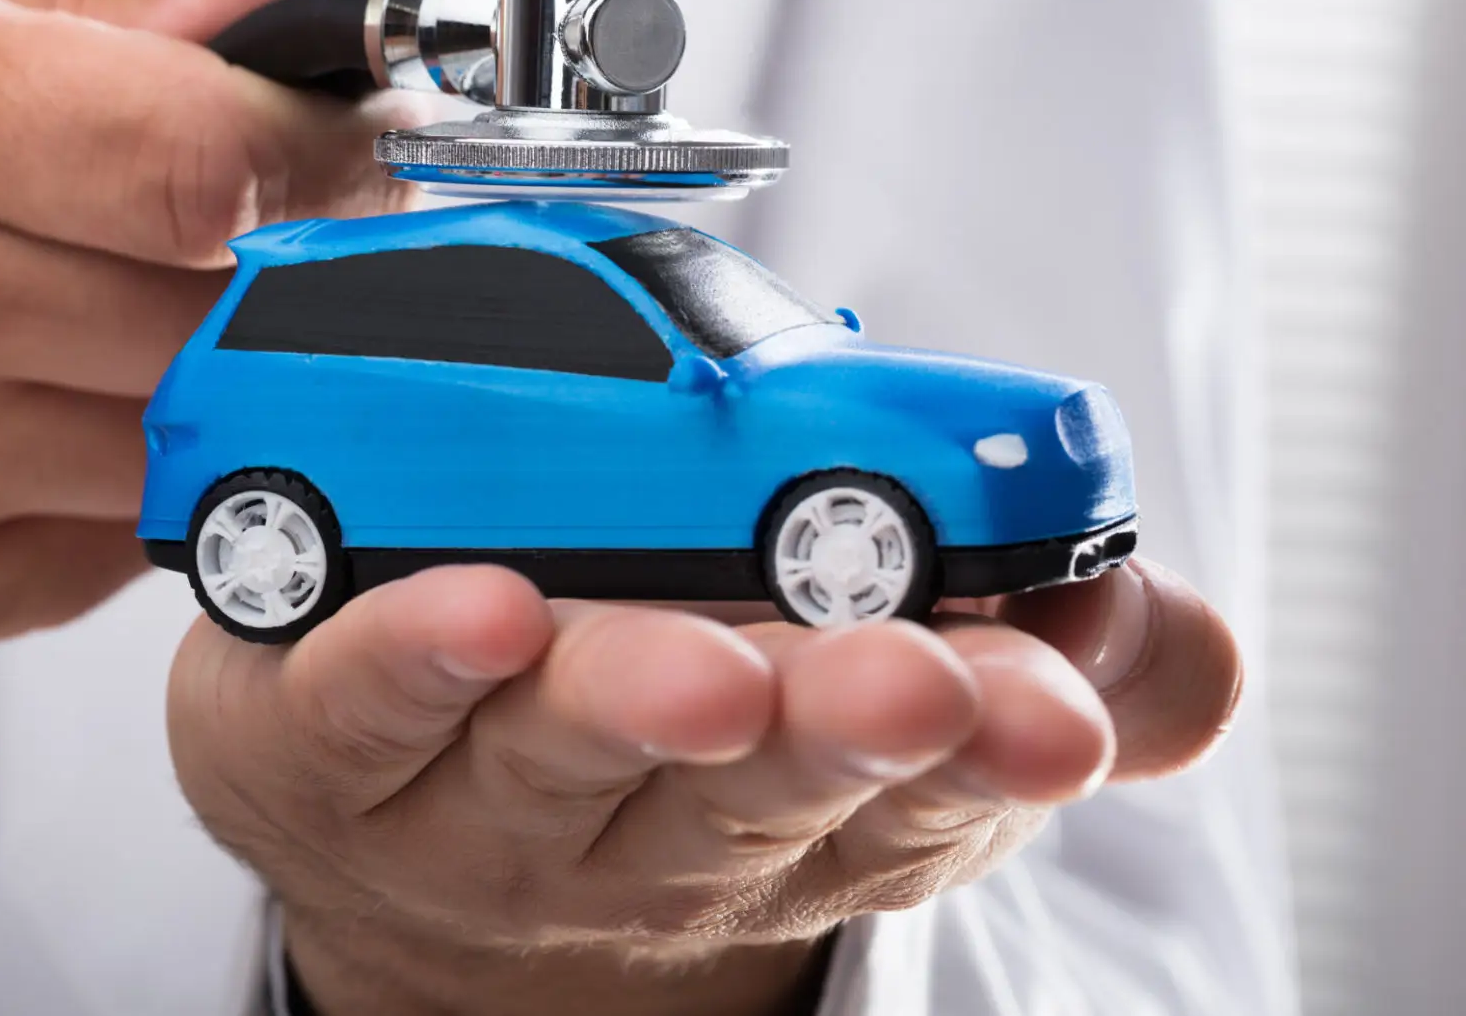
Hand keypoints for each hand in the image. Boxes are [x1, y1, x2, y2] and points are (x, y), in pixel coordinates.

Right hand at [0, 0, 410, 706]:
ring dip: (187, 389)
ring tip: (78, 331)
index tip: (331, 162)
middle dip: (256, 279)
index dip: (308, 157)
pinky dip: (109, 488)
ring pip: (191, 434)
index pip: (203, 142)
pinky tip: (19, 429)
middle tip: (221, 249)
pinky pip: (115, 541)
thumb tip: (263, 3)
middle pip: (222, 303)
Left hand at [168, 559, 1240, 1015]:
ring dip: (632, 699)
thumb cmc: (684, 747)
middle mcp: (652, 827)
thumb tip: (1140, 620)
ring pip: (561, 746)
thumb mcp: (917, 711)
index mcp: (808, 805)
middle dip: (834, 732)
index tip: (1048, 707)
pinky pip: (365, 705)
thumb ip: (1077, 657)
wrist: (429, 852)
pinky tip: (472, 612)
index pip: (918, 792)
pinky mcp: (325, 741)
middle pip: (747, 787)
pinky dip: (414, 658)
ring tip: (699, 668)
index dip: (988, 750)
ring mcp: (484, 797)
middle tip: (910, 684)